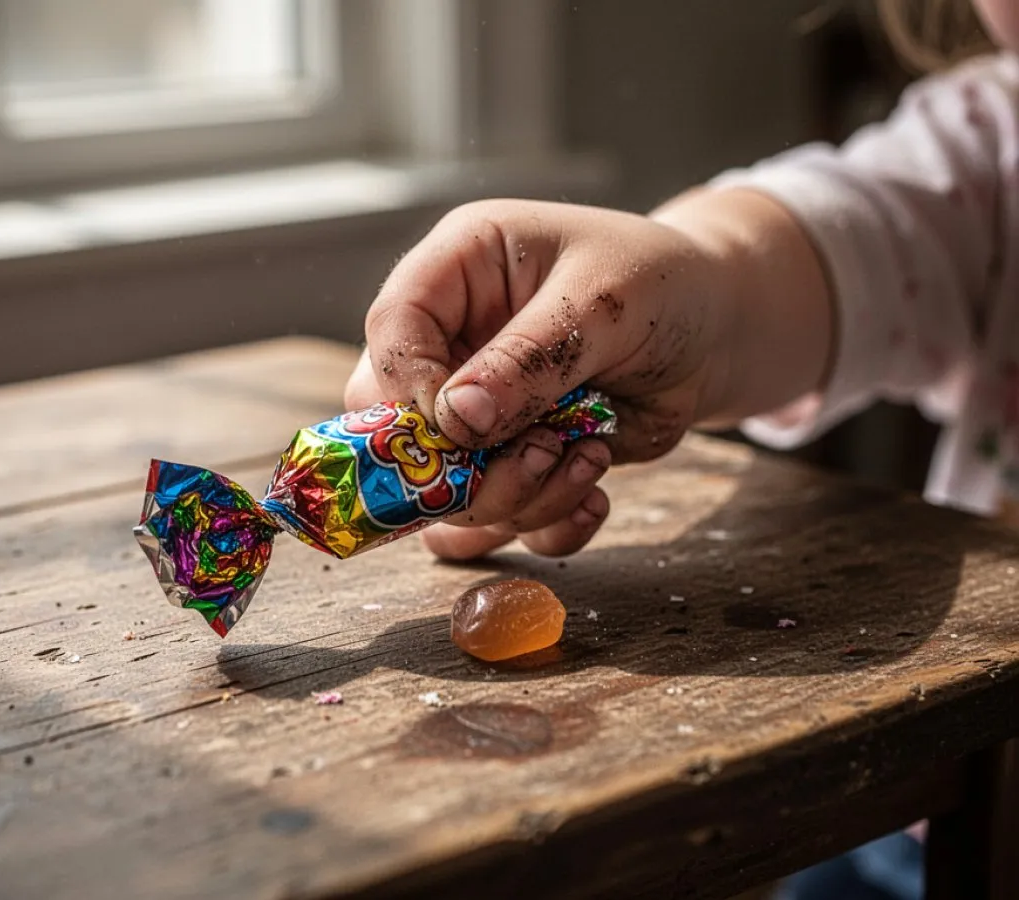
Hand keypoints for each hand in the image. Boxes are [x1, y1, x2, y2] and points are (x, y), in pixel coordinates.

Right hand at [344, 198, 734, 559]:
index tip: (465, 426)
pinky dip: (543, 526)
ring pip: (443, 491)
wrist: (715, 330)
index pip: (391, 331)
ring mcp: (477, 412)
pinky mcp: (511, 461)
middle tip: (540, 455)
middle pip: (395, 427)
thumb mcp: (602, 302)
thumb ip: (528, 358)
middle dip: (461, 467)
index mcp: (457, 272)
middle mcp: (451, 346)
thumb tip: (455, 420)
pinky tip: (595, 496)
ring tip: (587, 461)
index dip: (410, 388)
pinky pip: (496, 523)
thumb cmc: (660, 283)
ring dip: (513, 499)